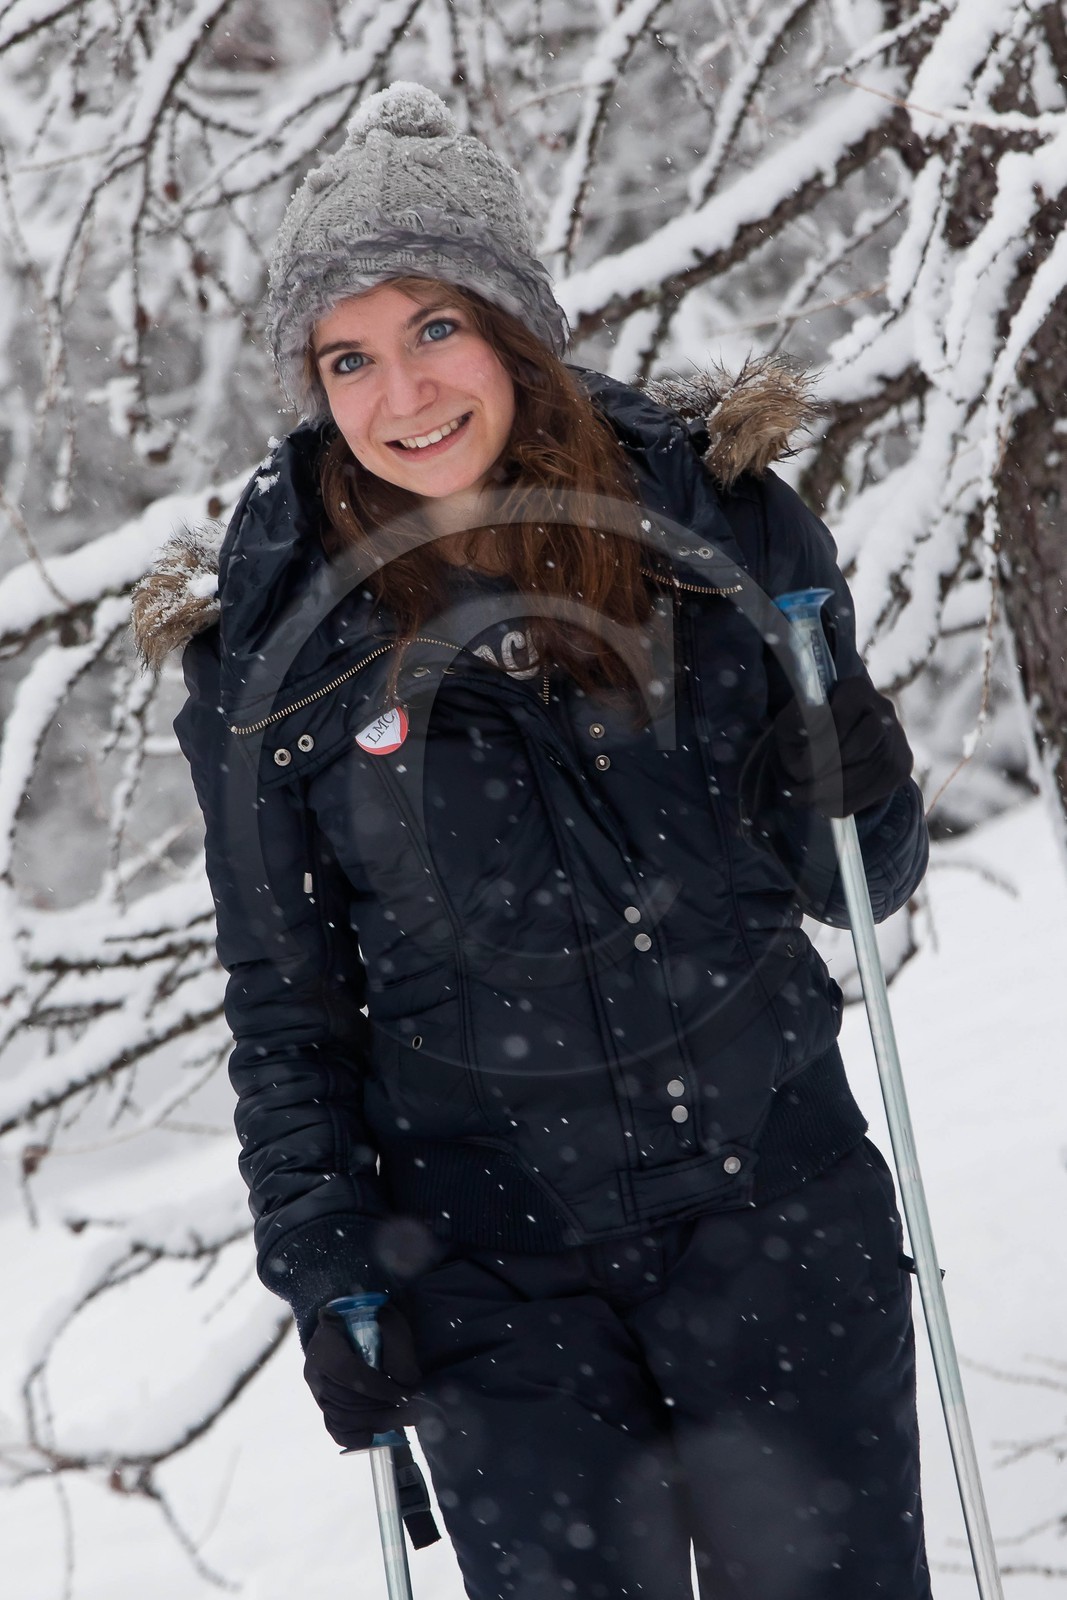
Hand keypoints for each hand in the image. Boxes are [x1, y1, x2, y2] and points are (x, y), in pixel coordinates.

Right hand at [303, 1301, 422, 1450]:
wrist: (347, 1323)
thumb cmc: (370, 1318)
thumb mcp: (387, 1319)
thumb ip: (397, 1346)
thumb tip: (409, 1383)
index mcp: (325, 1343)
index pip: (348, 1372)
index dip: (378, 1387)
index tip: (405, 1394)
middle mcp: (315, 1372)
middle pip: (346, 1400)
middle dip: (383, 1409)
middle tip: (413, 1411)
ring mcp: (317, 1393)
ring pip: (343, 1418)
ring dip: (377, 1421)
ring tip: (404, 1418)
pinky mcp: (325, 1407)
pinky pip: (336, 1430)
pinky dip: (357, 1436)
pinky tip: (378, 1432)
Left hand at [771, 675, 912, 817]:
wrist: (839, 736)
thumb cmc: (809, 726)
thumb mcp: (793, 721)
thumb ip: (794, 731)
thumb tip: (801, 764)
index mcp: (855, 690)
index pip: (842, 716)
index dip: (821, 746)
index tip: (798, 769)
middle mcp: (883, 710)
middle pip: (864, 743)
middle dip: (831, 771)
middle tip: (801, 790)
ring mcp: (897, 738)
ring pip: (873, 769)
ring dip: (837, 792)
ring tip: (807, 801)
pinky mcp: (901, 766)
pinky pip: (878, 789)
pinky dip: (849, 802)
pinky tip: (824, 805)